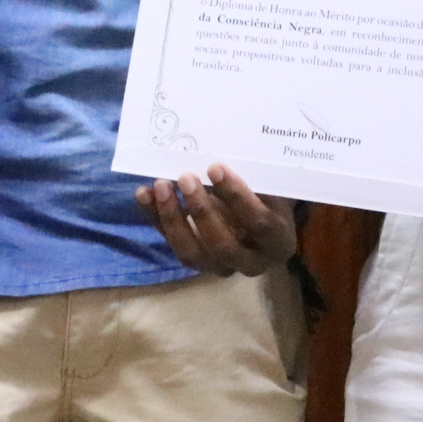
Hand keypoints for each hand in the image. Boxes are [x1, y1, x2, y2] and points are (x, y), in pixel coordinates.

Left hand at [135, 166, 297, 275]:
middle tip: (185, 178)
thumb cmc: (268, 195)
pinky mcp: (196, 261)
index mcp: (278, 241)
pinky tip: (144, 194)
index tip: (214, 168)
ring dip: (173, 219)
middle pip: (224, 246)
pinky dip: (156, 219)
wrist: (262, 216)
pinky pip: (172, 244)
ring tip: (160, 186)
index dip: (236, 196)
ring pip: (192, 253)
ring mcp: (221, 267)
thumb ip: (251, 176)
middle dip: (201, 212)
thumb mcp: (269, 186)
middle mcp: (253, 262)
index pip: (259, 223)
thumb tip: (215, 154)